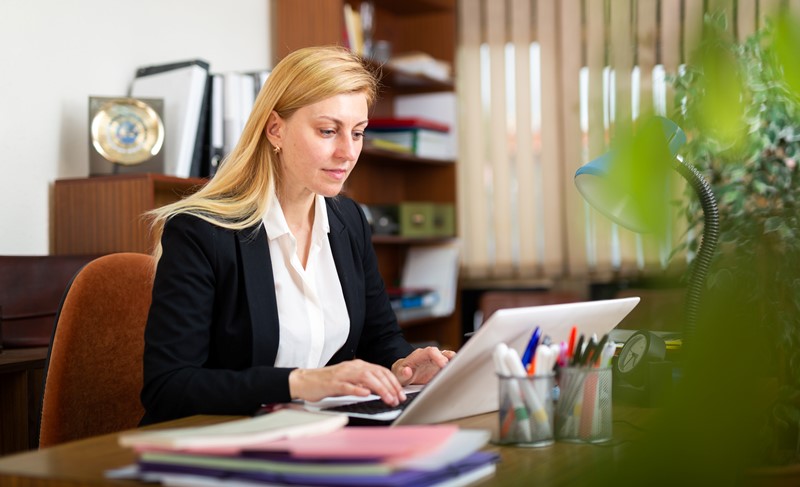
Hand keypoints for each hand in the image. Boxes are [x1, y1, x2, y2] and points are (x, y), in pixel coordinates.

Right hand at [288, 359, 405, 405]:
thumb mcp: (350, 380)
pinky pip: (347, 386)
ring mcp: (342, 374)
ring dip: (379, 389)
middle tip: (398, 399)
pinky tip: (366, 394)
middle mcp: (352, 367)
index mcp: (358, 365)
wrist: (305, 380)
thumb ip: (365, 383)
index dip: (393, 382)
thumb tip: (383, 390)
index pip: (381, 371)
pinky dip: (358, 389)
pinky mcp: (332, 383)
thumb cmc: (328, 382)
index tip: (401, 394)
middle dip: (390, 387)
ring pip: (366, 378)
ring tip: (388, 398)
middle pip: (376, 374)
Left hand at [392, 347, 455, 385]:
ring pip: (448, 357)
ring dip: (455, 362)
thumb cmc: (400, 372)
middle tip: (455, 369)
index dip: (438, 356)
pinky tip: (458, 374)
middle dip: (450, 359)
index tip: (444, 364)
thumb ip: (402, 373)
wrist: (403, 374)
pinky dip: (455, 367)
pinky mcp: (440, 366)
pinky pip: (450, 364)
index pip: (431, 351)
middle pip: (443, 353)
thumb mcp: (398, 374)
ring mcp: (436, 360)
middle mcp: (430, 356)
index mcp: (419, 355)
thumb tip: (407, 371)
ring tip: (460, 370)